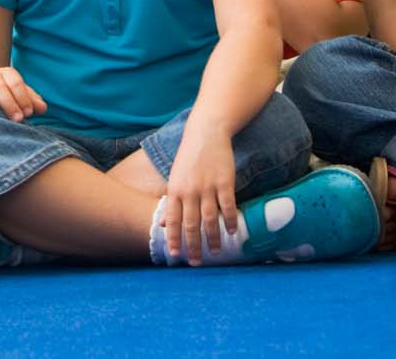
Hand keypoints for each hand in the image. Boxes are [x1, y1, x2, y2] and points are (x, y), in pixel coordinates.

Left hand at [159, 124, 237, 265]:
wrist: (205, 133)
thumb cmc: (189, 158)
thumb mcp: (175, 178)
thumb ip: (171, 202)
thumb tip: (163, 225)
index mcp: (175, 190)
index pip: (172, 220)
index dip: (173, 239)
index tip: (175, 255)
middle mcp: (189, 191)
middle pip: (191, 224)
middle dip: (193, 245)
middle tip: (196, 262)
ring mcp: (207, 186)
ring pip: (210, 218)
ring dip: (213, 238)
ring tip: (216, 251)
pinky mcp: (224, 182)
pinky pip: (228, 206)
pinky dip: (230, 220)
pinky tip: (232, 232)